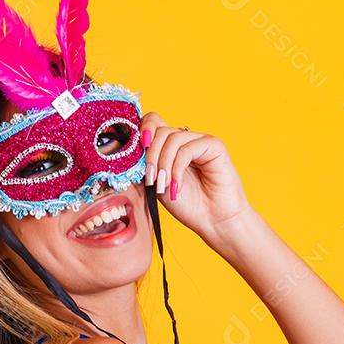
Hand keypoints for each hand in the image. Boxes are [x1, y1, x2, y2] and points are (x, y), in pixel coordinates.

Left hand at [139, 111, 252, 249]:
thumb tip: (129, 150)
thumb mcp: (156, 183)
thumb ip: (144, 164)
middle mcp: (186, 140)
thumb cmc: (189, 206)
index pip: (153, 122)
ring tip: (163, 186)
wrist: (214, 221)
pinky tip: (177, 185)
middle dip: (150, 156)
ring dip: (163, 164)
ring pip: (172, 137)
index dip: (141, 131)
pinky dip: (177, 168)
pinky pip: (187, 148)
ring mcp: (200, 140)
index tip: (135, 153)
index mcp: (171, 146)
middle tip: (150, 180)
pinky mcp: (214, 145)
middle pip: (159, 129)